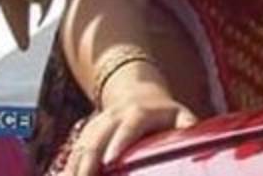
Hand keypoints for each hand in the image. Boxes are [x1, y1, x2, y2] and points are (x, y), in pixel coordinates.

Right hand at [61, 86, 195, 175]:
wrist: (138, 94)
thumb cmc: (164, 114)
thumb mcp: (180, 114)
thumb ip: (187, 125)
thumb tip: (194, 135)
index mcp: (139, 113)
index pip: (129, 127)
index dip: (119, 142)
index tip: (111, 161)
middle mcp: (113, 117)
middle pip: (96, 139)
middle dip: (88, 162)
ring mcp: (96, 126)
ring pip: (80, 148)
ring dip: (73, 169)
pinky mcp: (85, 136)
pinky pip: (72, 155)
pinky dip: (67, 170)